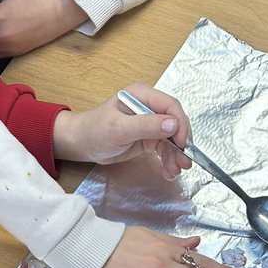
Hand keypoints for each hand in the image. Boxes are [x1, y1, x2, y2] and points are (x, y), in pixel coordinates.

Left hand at [52, 82, 192, 178]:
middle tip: (185, 161)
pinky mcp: (148, 138)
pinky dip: (168, 160)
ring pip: (172, 139)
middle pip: (175, 123)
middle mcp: (149, 107)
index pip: (170, 106)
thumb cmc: (94, 130)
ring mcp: (150, 123)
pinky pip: (164, 148)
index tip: (182, 144)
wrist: (81, 144)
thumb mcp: (120, 128)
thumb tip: (173, 124)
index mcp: (142, 95)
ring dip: (176, 155)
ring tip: (176, 171)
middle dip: (181, 144)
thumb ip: (147, 125)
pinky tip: (169, 171)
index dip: (180, 124)